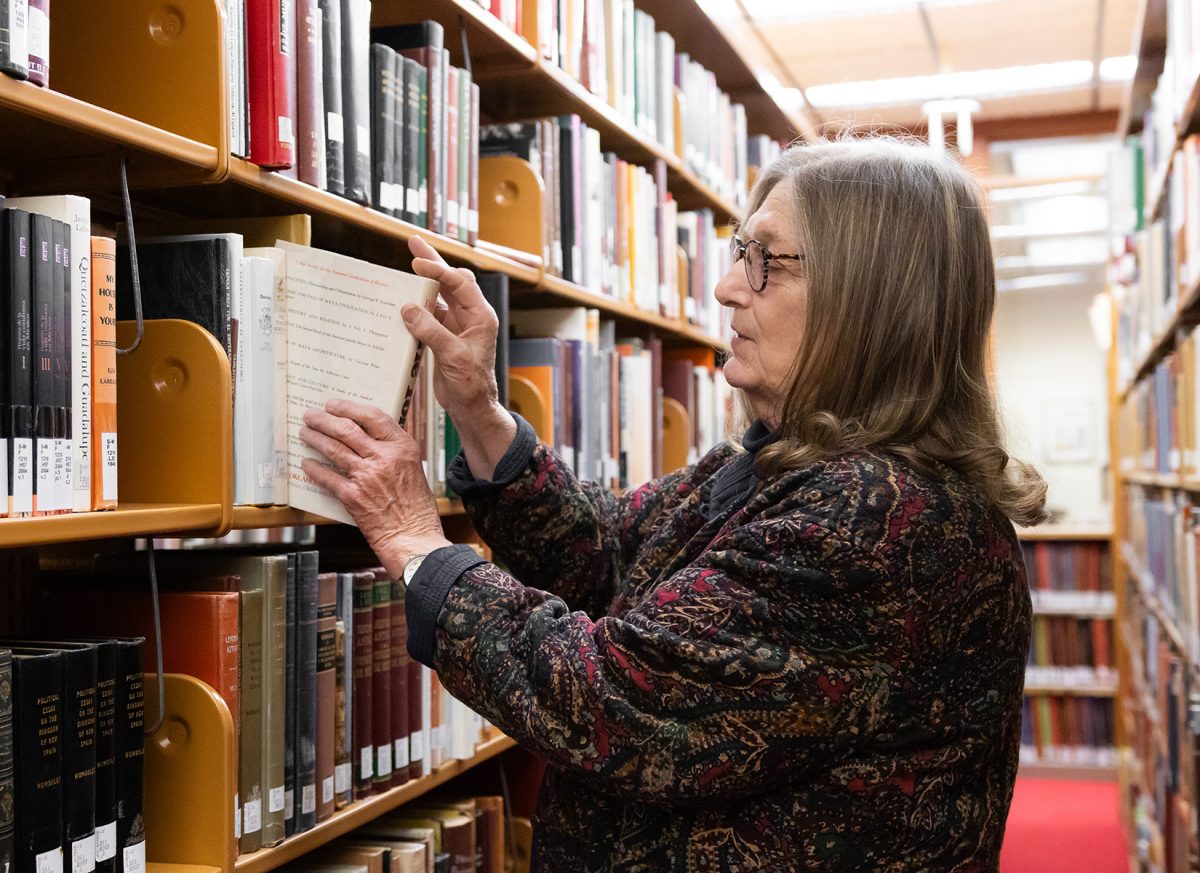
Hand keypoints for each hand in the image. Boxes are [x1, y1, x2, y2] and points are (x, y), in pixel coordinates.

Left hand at [299, 398, 451, 578]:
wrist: (413, 537)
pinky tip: (307, 464)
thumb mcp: (413, 468)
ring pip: (333, 448)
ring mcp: (367, 476)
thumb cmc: (416, 508)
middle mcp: (384, 458)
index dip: (349, 408)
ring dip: (315, 438)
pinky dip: (314, 469)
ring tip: (305, 433)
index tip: (335, 405)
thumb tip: (368, 438)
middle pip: (347, 429)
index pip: (372, 416)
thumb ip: (393, 451)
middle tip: (312, 417)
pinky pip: (327, 477)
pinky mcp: (353, 496)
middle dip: (324, 420)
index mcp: (402, 447)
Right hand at [405, 235, 502, 421]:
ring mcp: (456, 326)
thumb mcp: (453, 357)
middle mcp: (470, 317)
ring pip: (439, 296)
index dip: (439, 271)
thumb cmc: (471, 384)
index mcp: (480, 317)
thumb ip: (432, 331)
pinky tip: (400, 301)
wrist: (472, 407)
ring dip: (422, 283)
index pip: (460, 283)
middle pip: (450, 281)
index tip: (417, 262)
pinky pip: (429, 315)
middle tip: (413, 243)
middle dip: (432, 263)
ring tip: (405, 264)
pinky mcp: (443, 337)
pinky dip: (415, 307)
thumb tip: (408, 308)